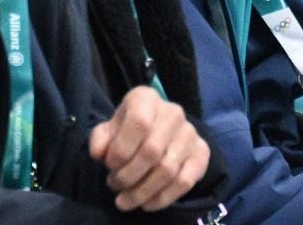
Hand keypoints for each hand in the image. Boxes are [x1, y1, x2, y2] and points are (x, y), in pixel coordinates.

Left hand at [88, 86, 210, 211]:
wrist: (158, 131)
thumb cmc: (128, 131)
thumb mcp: (108, 130)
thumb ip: (100, 140)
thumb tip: (100, 153)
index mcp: (147, 99)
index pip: (139, 123)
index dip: (121, 150)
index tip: (109, 166)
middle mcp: (173, 112)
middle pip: (152, 151)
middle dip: (128, 176)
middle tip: (115, 186)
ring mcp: (190, 133)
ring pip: (167, 170)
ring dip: (142, 191)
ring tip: (125, 199)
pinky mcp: (202, 153)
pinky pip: (185, 181)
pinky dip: (163, 198)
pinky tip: (147, 204)